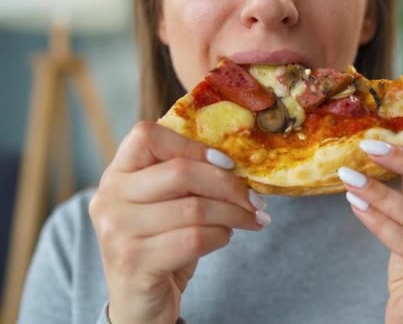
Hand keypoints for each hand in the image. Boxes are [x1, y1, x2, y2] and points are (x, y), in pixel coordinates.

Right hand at [89, 122, 269, 323]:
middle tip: (255, 199)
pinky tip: (225, 238)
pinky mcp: (134, 261)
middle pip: (182, 172)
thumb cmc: (161, 245)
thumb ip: (186, 178)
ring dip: (234, 214)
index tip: (228, 162)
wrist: (140, 304)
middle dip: (229, 185)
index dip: (194, 145)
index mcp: (117, 173)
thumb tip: (237, 161)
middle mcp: (110, 197)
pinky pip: (194, 238)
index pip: (148, 135)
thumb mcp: (166, 204)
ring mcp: (117, 231)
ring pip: (195, 208)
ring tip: (250, 219)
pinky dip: (221, 236)